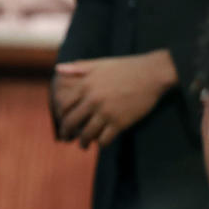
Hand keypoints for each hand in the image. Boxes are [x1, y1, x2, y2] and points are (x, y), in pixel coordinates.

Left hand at [53, 51, 177, 148]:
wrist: (151, 74)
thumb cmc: (125, 67)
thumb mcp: (99, 64)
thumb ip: (77, 68)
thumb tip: (57, 69)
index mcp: (85, 85)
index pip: (64, 105)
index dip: (60, 115)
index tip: (60, 120)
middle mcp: (93, 100)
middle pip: (72, 121)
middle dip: (66, 132)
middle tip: (65, 138)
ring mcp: (106, 112)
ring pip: (87, 134)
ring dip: (83, 142)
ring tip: (83, 145)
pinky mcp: (120, 122)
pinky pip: (105, 139)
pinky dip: (101, 143)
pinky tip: (101, 143)